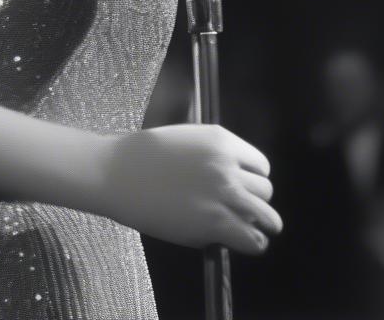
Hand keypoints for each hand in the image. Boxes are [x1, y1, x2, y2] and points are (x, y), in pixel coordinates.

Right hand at [97, 123, 283, 253]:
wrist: (116, 173)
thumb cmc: (142, 155)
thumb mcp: (185, 139)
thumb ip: (212, 155)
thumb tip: (230, 178)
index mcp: (221, 140)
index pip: (260, 165)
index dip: (252, 179)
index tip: (242, 187)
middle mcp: (228, 166)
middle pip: (265, 191)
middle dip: (255, 201)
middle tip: (238, 209)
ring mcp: (223, 195)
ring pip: (267, 216)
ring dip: (260, 224)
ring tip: (248, 229)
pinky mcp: (215, 224)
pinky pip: (253, 240)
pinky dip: (252, 243)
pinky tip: (239, 241)